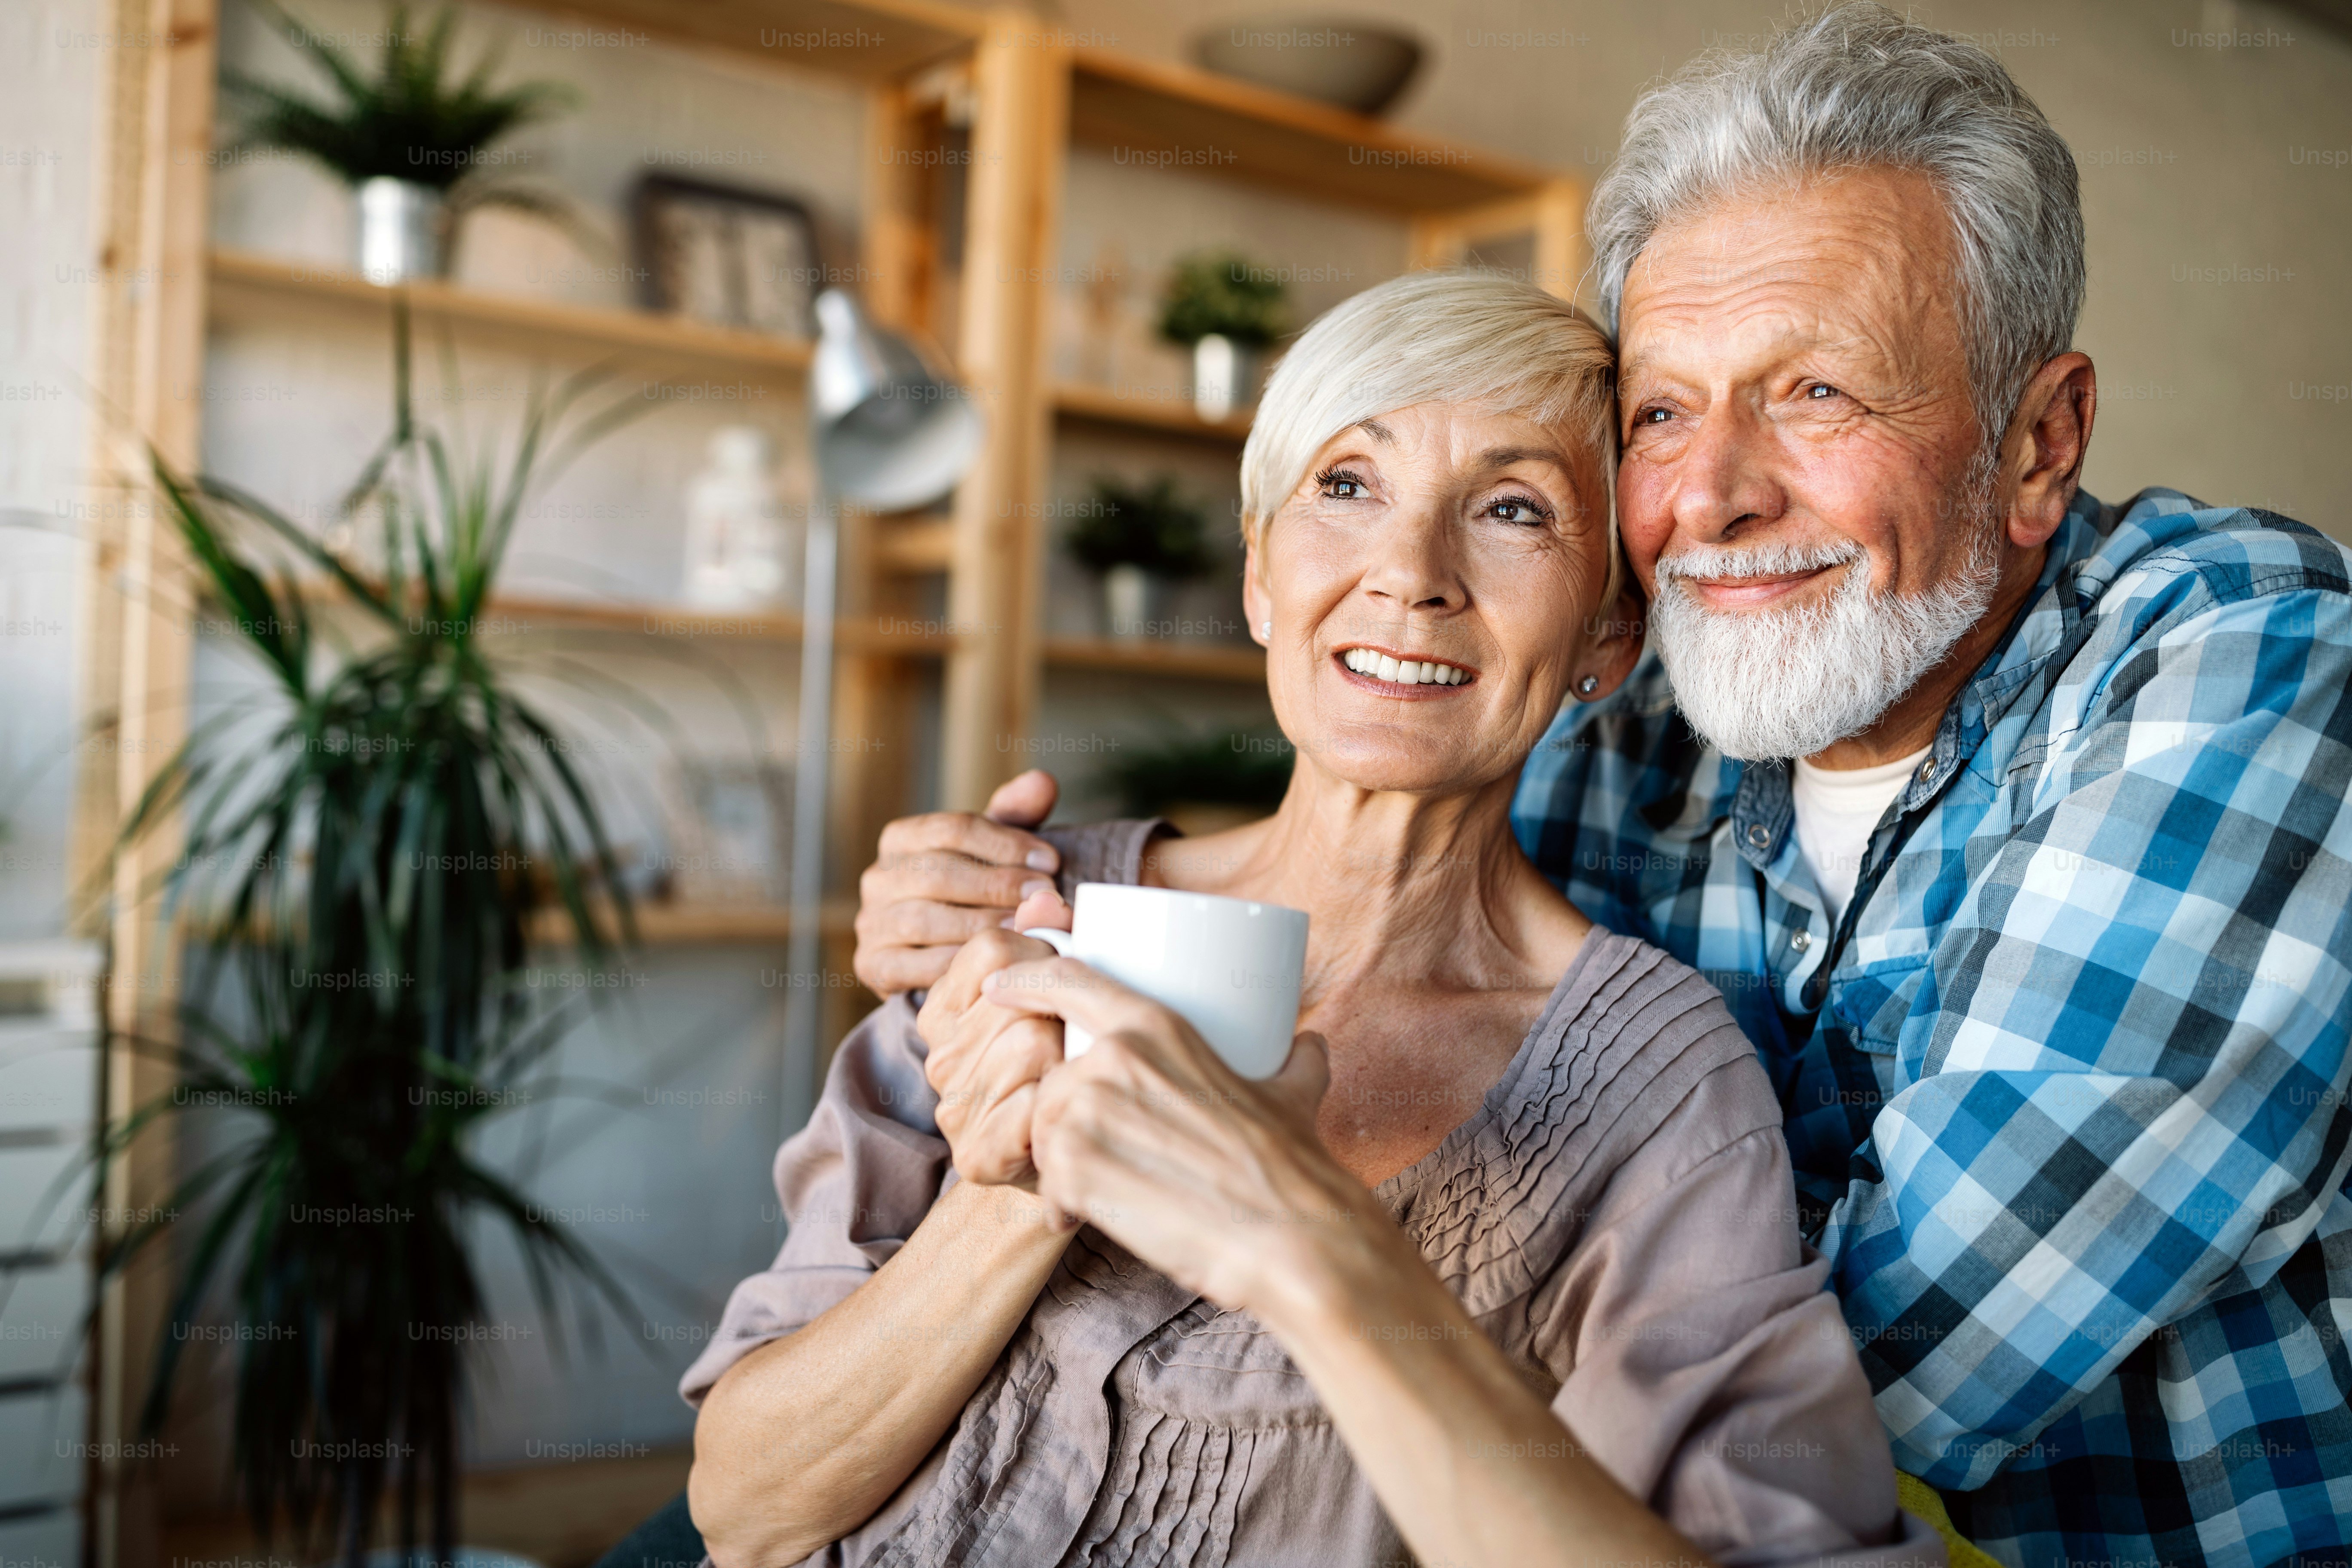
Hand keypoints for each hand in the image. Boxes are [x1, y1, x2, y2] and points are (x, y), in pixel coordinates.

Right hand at [854, 770, 1062, 995]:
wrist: (942, 957)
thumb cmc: (974, 894)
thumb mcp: (992, 851)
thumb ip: (1016, 816)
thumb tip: (1043, 781)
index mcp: (902, 839)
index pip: (953, 828)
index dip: (1006, 843)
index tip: (1051, 861)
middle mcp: (877, 878)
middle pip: (936, 872)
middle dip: (996, 884)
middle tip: (1042, 896)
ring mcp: (870, 923)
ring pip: (922, 918)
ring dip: (979, 923)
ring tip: (1023, 927)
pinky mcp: (872, 966)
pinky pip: (910, 965)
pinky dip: (953, 964)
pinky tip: (991, 963)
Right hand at [914, 886, 1078, 1185]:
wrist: (1076, 1150)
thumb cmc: (1069, 1060)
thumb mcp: (1057, 990)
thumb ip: (1049, 937)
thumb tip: (1045, 897)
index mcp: (944, 1007)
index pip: (993, 945)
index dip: (1045, 955)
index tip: (1065, 982)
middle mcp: (939, 1055)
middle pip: (1015, 996)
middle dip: (1063, 1011)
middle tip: (1079, 1039)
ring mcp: (953, 1106)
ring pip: (1030, 1043)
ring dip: (1069, 1057)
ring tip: (1075, 1075)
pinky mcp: (976, 1154)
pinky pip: (1036, 1103)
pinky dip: (1064, 1103)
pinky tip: (1067, 1112)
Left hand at [984, 954, 1354, 1315]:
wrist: (1289, 1237)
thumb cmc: (1292, 1165)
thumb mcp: (1293, 1091)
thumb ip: (1294, 1058)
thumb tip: (1306, 1043)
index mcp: (1156, 1025)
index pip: (1068, 981)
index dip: (1025, 980)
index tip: (998, 989)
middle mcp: (1112, 1058)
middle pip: (1053, 1078)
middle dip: (1067, 1118)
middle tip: (1105, 1156)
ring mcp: (1086, 1112)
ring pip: (1044, 1130)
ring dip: (1063, 1163)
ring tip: (1106, 1191)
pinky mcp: (1072, 1169)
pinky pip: (1045, 1183)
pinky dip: (1062, 1206)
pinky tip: (1089, 1218)